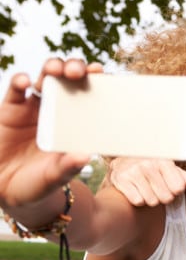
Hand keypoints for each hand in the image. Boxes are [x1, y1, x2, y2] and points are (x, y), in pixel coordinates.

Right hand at [0, 58, 101, 207]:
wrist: (9, 191)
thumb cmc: (40, 183)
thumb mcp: (56, 177)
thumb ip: (68, 167)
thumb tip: (85, 156)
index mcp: (75, 121)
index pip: (88, 93)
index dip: (95, 80)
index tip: (101, 72)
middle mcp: (57, 109)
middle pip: (67, 79)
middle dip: (73, 68)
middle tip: (78, 71)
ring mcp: (34, 107)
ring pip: (44, 78)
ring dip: (50, 69)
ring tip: (55, 70)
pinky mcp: (10, 110)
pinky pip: (15, 90)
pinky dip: (20, 81)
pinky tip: (26, 81)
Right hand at [107, 158, 185, 205]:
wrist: (124, 161)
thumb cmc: (153, 168)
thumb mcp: (170, 170)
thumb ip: (184, 178)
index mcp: (163, 161)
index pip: (178, 188)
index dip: (176, 191)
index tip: (172, 187)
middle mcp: (148, 165)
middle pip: (166, 197)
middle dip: (164, 197)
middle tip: (159, 190)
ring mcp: (133, 172)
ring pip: (152, 201)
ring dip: (151, 199)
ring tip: (148, 190)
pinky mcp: (121, 179)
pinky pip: (138, 201)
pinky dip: (139, 200)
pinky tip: (137, 191)